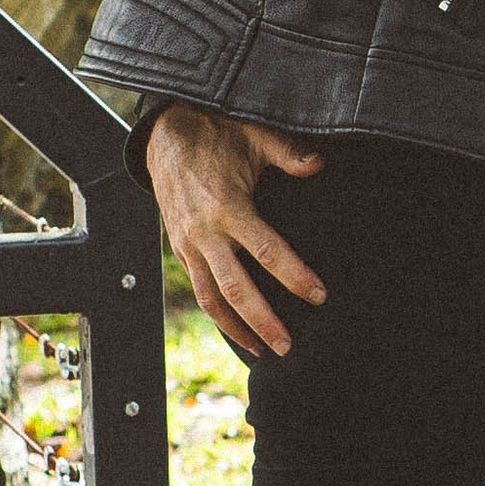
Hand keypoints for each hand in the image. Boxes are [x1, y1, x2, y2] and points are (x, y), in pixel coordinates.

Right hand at [144, 103, 324, 359]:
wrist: (165, 137)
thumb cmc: (216, 135)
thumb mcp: (255, 135)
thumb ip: (288, 153)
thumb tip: (319, 164)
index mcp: (228, 207)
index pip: (267, 251)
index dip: (294, 276)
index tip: (319, 295)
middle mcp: (206, 233)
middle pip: (236, 289)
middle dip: (263, 321)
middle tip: (288, 346)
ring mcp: (189, 245)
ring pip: (212, 298)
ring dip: (237, 328)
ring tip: (263, 351)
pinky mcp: (181, 249)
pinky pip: (200, 289)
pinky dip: (218, 314)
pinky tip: (237, 329)